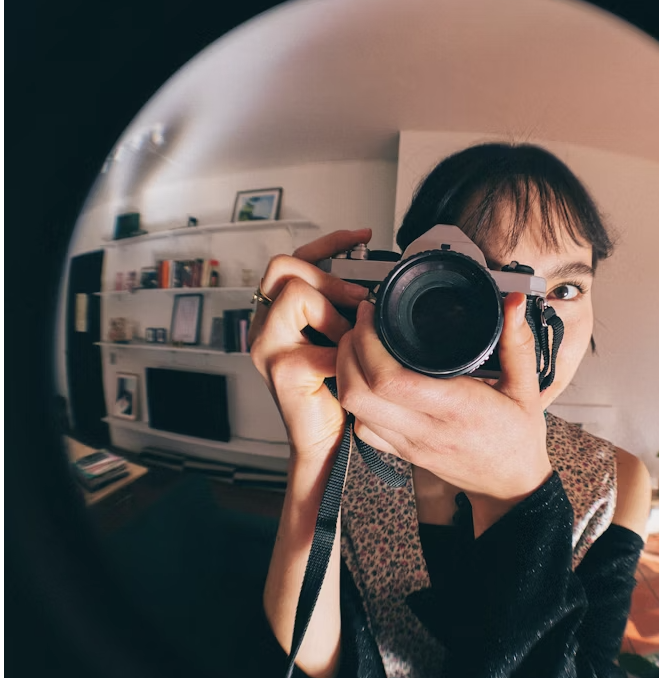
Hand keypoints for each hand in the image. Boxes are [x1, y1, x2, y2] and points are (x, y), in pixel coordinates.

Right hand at [249, 228, 372, 463]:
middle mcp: (264, 326)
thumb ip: (345, 307)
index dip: (328, 243)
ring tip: (349, 337)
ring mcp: (267, 347)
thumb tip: (375, 279)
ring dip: (334, 312)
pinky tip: (348, 363)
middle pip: (285, 267)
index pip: (293, 260)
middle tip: (360, 298)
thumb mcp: (341, 336)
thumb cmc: (335, 389)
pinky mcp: (282, 370)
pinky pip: (320, 340)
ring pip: (296, 294)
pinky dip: (343, 350)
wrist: (327, 440)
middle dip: (329, 276)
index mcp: (277, 314)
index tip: (363, 237)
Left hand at [336, 292, 553, 533]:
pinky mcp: (401, 453)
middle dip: (348, 351)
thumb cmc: (519, 438)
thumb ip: (517, 342)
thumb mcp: (527, 388)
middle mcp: (426, 429)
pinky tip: (367, 379)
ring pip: (354, 410)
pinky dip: (355, 400)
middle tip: (359, 325)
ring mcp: (409, 444)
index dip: (368, 343)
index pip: (391, 379)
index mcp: (456, 408)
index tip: (372, 315)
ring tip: (359, 345)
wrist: (511, 486)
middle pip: (358, 393)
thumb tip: (512, 302)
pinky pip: (362, 428)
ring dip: (346, 373)